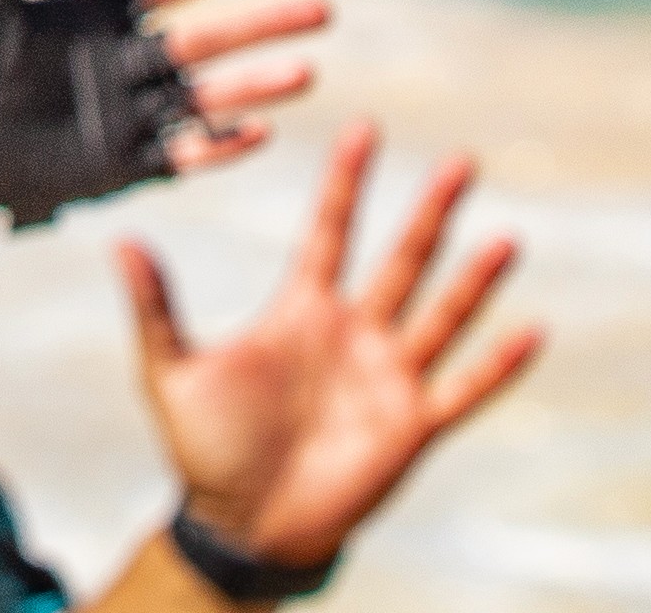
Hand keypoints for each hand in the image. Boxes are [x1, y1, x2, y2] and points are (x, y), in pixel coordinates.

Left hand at [39, 0, 325, 173]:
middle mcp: (117, 61)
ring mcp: (120, 113)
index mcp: (91, 13)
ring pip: (202, 96)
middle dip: (261, 24)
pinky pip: (177, 156)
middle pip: (205, 39)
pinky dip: (217, 146)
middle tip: (323, 9)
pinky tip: (259, 131)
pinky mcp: (111, 165)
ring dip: (253, 86)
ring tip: (306, 73)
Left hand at [126, 125, 540, 571]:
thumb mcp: (170, 371)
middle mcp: (352, 332)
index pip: (329, 230)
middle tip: (462, 160)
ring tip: (506, 236)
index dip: (347, 181)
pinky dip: (498, 363)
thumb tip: (118, 239)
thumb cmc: (205, 447)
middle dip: (430, 211)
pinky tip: (532, 329)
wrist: (242, 524)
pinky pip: (463, 388)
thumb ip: (155, 307)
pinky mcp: (410, 425)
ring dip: (473, 278)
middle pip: (399, 258)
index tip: (366, 125)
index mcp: (300, 309)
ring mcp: (386, 376)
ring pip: (439, 315)